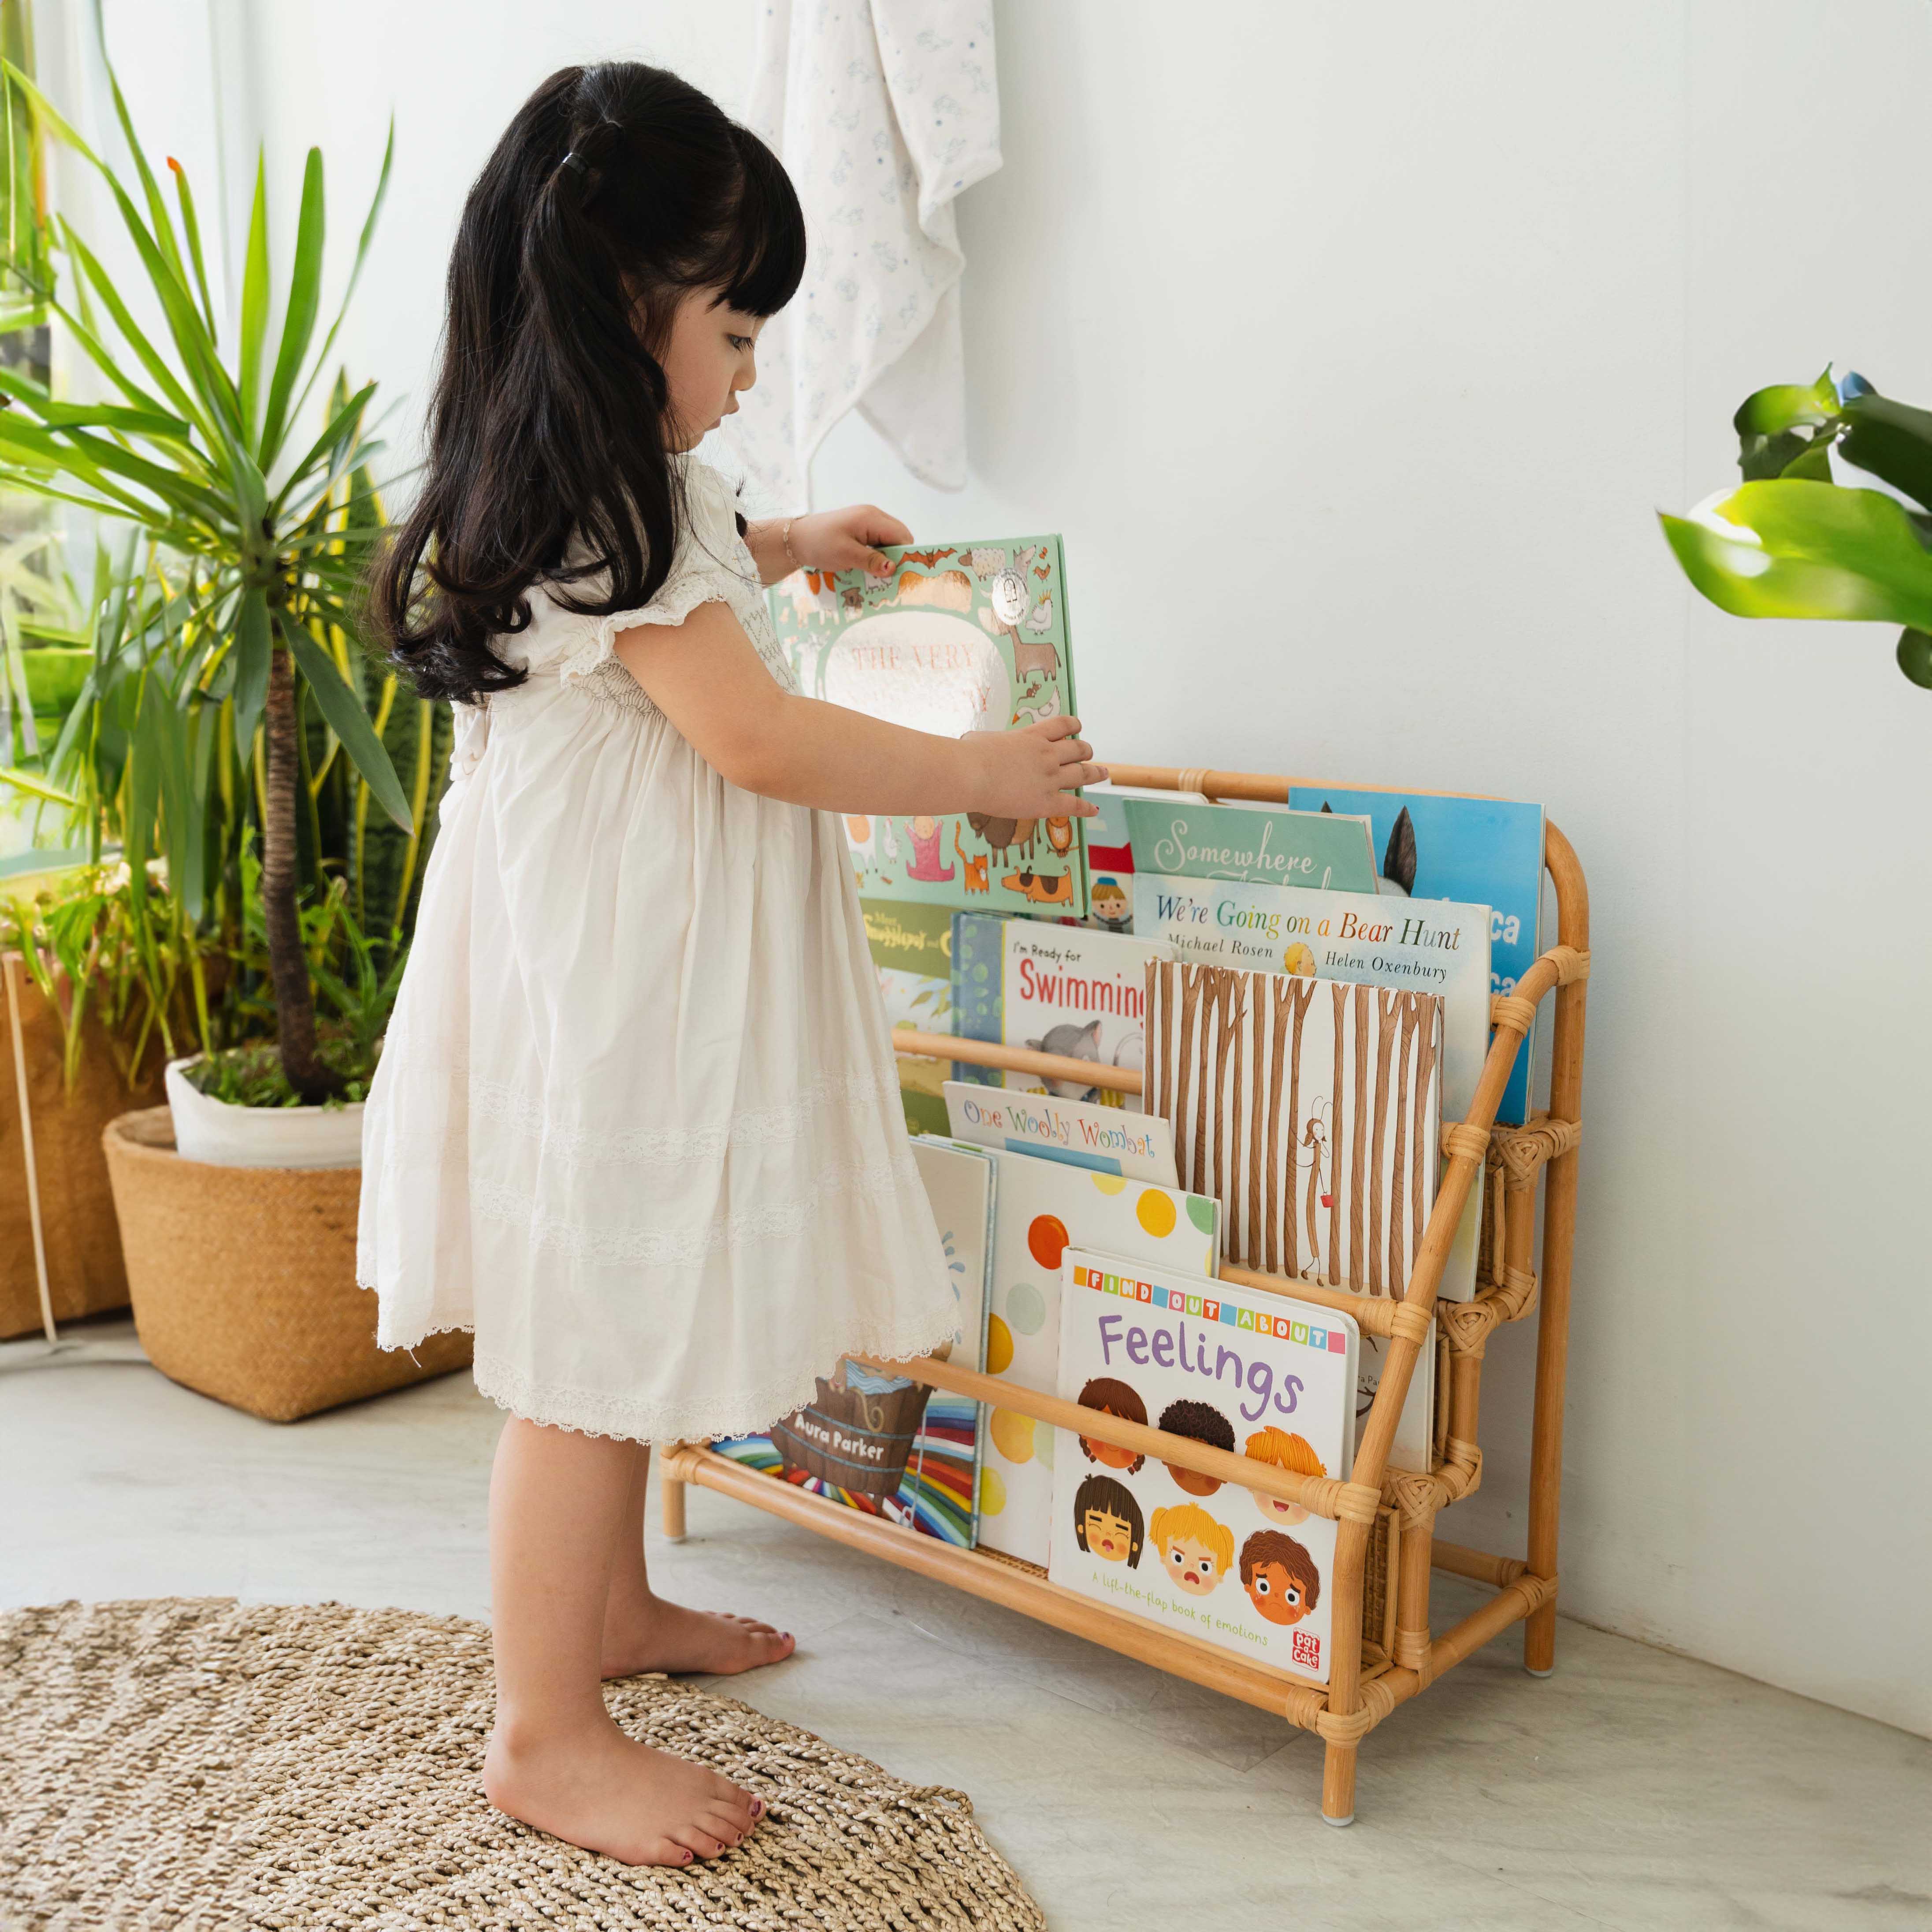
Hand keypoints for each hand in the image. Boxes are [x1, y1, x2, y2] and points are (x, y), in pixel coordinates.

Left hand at [787, 504, 912, 577]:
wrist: (796, 539)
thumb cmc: (819, 544)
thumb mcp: (846, 555)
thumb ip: (872, 561)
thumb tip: (893, 568)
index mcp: (871, 518)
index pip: (902, 535)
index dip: (905, 555)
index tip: (902, 575)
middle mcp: (873, 515)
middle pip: (899, 537)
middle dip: (897, 557)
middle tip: (890, 577)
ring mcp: (866, 520)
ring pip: (889, 540)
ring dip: (887, 557)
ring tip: (880, 574)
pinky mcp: (860, 528)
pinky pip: (878, 541)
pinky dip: (878, 555)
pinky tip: (871, 567)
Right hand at [964, 715, 1106, 820]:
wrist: (971, 774)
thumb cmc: (968, 755)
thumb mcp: (982, 739)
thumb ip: (991, 743)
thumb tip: (979, 745)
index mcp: (1031, 736)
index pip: (1062, 725)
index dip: (1073, 726)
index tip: (1077, 728)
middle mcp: (1047, 754)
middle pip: (1077, 749)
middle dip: (1085, 751)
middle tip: (1089, 753)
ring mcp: (1050, 778)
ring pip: (1082, 773)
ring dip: (1095, 773)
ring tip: (1103, 773)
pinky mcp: (1047, 802)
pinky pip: (1074, 805)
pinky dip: (1086, 808)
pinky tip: (1093, 810)